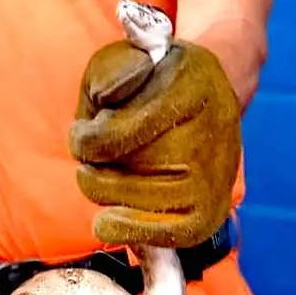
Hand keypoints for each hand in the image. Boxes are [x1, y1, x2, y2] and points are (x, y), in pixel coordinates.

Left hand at [69, 39, 241, 248]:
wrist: (210, 100)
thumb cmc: (156, 81)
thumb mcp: (128, 56)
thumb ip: (109, 73)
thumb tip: (107, 100)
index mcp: (192, 86)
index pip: (113, 136)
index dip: (85, 139)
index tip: (84, 132)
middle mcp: (210, 136)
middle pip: (112, 177)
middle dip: (92, 166)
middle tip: (99, 152)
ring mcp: (212, 182)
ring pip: (124, 205)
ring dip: (103, 192)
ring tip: (112, 172)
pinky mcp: (207, 216)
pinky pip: (156, 238)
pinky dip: (124, 229)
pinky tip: (111, 215)